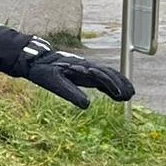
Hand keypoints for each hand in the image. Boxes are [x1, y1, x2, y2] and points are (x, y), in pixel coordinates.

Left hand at [17, 39, 134, 108]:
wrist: (35, 60)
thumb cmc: (43, 71)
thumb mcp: (54, 83)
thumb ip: (70, 93)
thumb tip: (87, 105)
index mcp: (81, 68)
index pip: (102, 76)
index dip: (114, 85)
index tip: (122, 95)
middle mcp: (86, 66)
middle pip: (109, 74)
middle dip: (121, 84)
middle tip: (130, 95)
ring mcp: (85, 69)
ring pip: (107, 75)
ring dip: (118, 84)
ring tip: (128, 95)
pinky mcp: (83, 73)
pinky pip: (100, 78)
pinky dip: (110, 85)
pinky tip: (115, 94)